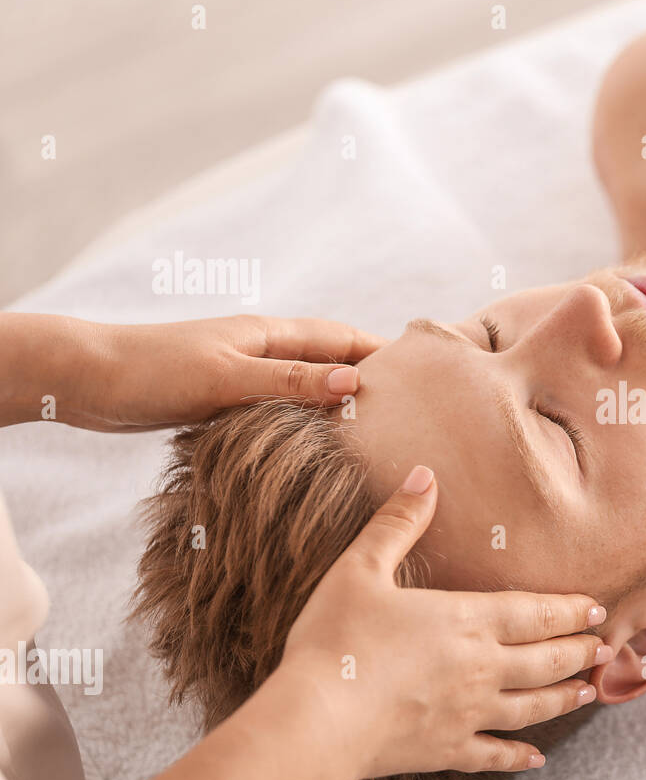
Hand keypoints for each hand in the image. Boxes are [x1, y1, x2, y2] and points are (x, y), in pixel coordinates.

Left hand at [5, 313, 385, 429]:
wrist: (87, 381)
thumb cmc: (155, 371)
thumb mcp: (230, 377)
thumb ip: (292, 381)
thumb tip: (355, 381)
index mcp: (269, 334)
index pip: (342, 336)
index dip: (382, 350)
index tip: (424, 371)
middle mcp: (263, 351)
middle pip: (330, 359)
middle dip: (369, 376)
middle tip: (410, 408)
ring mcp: (245, 375)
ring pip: (306, 386)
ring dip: (338, 402)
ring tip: (374, 431)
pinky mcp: (225, 400)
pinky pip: (281, 408)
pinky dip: (306, 421)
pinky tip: (317, 445)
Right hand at [277, 465, 611, 779]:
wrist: (315, 722)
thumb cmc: (336, 641)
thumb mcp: (360, 569)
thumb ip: (397, 523)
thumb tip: (424, 475)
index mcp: (466, 620)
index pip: (535, 612)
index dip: (570, 610)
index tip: (599, 608)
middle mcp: (480, 668)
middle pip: (546, 659)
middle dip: (581, 651)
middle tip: (608, 647)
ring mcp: (467, 714)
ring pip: (533, 706)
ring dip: (565, 697)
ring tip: (590, 692)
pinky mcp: (445, 751)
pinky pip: (494, 756)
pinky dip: (520, 757)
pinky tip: (537, 759)